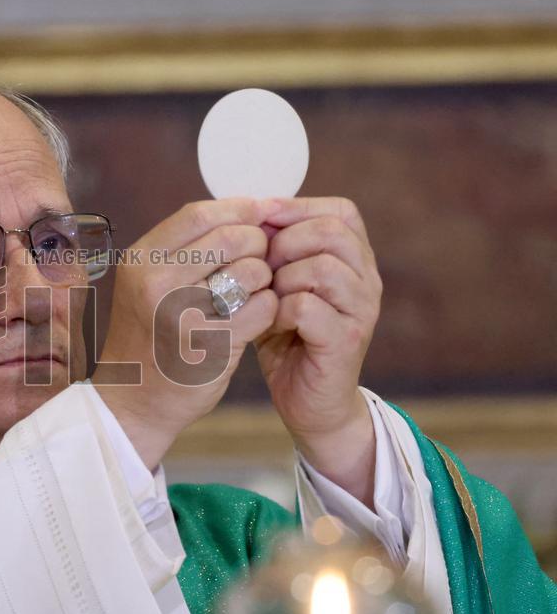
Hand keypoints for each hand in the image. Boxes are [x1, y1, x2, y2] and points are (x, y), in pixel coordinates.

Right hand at [94, 199, 279, 469]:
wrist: (132, 402)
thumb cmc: (149, 336)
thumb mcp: (147, 284)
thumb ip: (185, 249)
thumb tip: (246, 211)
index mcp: (140, 261)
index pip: (198, 214)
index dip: (237, 208)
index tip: (261, 212)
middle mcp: (155, 284)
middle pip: (230, 237)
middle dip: (257, 242)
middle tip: (261, 257)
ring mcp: (181, 315)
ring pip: (251, 271)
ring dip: (265, 277)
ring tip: (255, 290)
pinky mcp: (210, 346)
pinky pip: (261, 308)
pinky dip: (268, 308)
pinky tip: (257, 317)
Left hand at [255, 197, 381, 502]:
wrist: (309, 404)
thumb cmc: (287, 339)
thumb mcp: (278, 286)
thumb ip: (273, 252)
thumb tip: (247, 210)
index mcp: (355, 260)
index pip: (340, 211)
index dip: (296, 208)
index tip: (259, 219)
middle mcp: (367, 280)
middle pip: (333, 231)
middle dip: (285, 242)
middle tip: (259, 266)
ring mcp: (361, 311)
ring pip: (322, 266)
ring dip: (281, 278)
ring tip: (264, 298)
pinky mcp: (345, 341)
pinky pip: (308, 306)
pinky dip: (279, 311)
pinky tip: (268, 324)